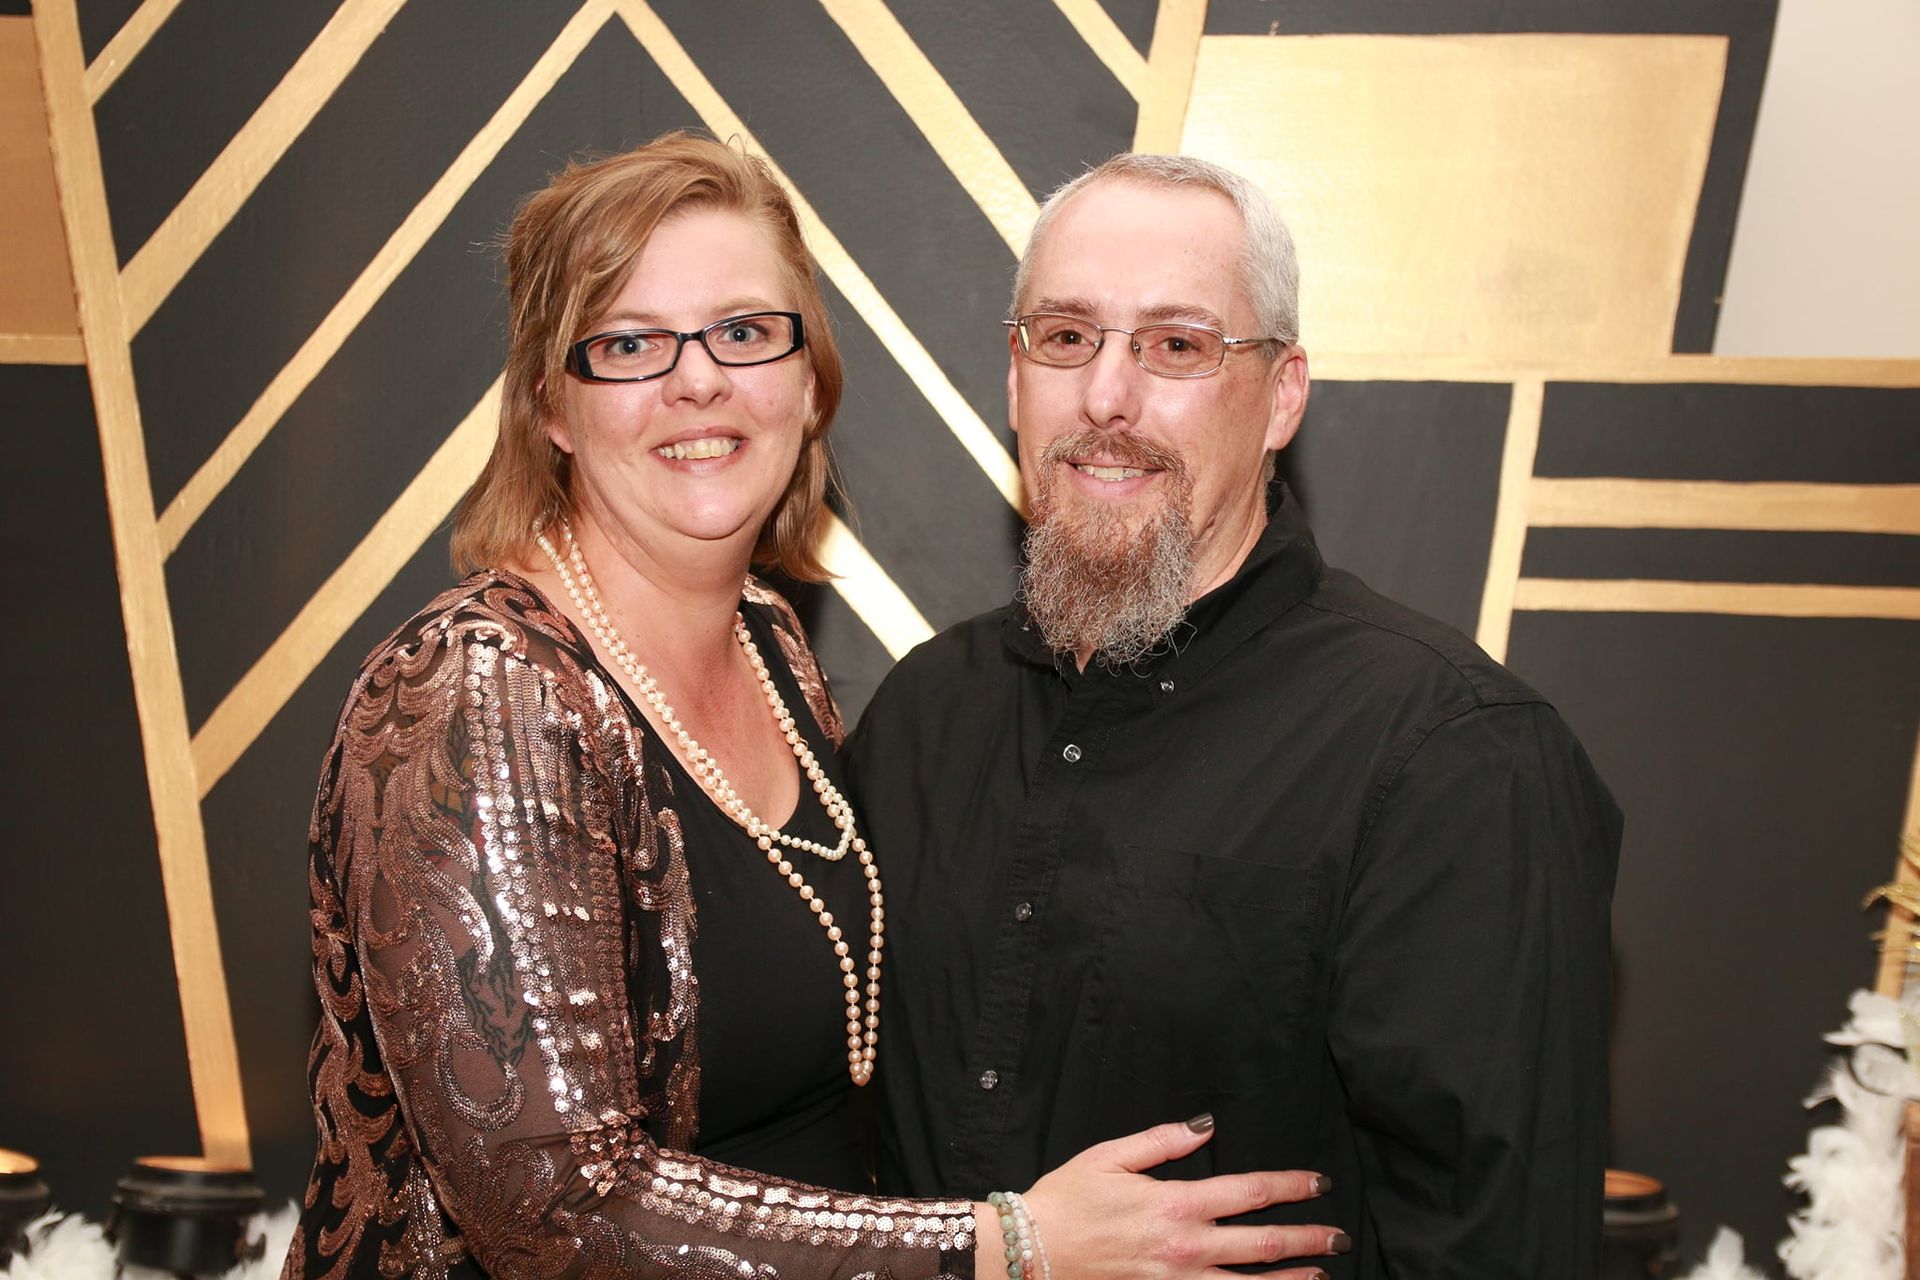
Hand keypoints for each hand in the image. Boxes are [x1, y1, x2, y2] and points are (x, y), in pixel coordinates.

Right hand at [1008, 1115, 1345, 1279]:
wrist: (1031, 1253)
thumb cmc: (1067, 1200)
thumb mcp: (1111, 1155)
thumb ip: (1163, 1141)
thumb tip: (1207, 1125)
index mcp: (1176, 1203)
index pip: (1249, 1191)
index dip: (1289, 1185)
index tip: (1318, 1183)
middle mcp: (1186, 1247)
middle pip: (1263, 1242)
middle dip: (1307, 1237)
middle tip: (1340, 1236)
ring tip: (1322, 1274)